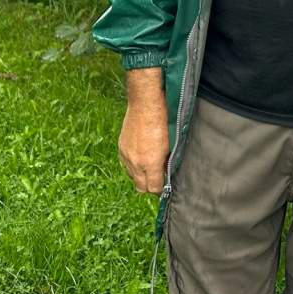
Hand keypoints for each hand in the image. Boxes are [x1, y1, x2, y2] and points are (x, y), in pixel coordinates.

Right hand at [117, 68, 168, 193]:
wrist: (145, 104)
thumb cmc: (163, 120)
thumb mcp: (171, 143)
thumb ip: (167, 161)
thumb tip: (166, 171)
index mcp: (150, 162)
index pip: (153, 188)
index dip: (160, 190)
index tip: (165, 187)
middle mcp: (136, 163)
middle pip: (141, 187)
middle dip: (150, 187)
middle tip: (158, 181)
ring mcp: (126, 156)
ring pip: (132, 177)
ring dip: (141, 177)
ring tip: (151, 170)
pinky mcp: (121, 148)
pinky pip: (126, 165)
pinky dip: (133, 167)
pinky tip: (141, 160)